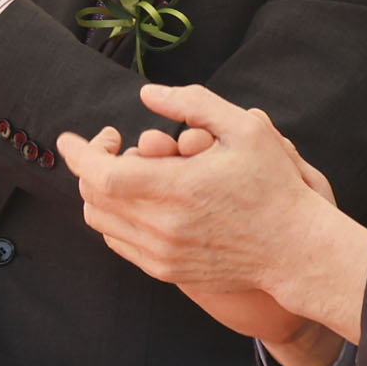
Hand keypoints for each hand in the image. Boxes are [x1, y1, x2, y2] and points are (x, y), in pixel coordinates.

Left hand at [57, 84, 366, 365]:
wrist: (294, 249)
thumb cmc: (274, 185)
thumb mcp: (245, 128)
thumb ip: (193, 103)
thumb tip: (147, 94)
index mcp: (176, 189)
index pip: (100, 175)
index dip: (79, 153)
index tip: (72, 137)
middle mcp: (161, 228)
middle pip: (93, 197)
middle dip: (91, 165)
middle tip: (117, 145)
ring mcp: (161, 255)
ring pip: (101, 223)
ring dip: (102, 192)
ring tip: (131, 171)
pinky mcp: (166, 271)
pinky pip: (120, 243)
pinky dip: (116, 217)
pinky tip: (141, 199)